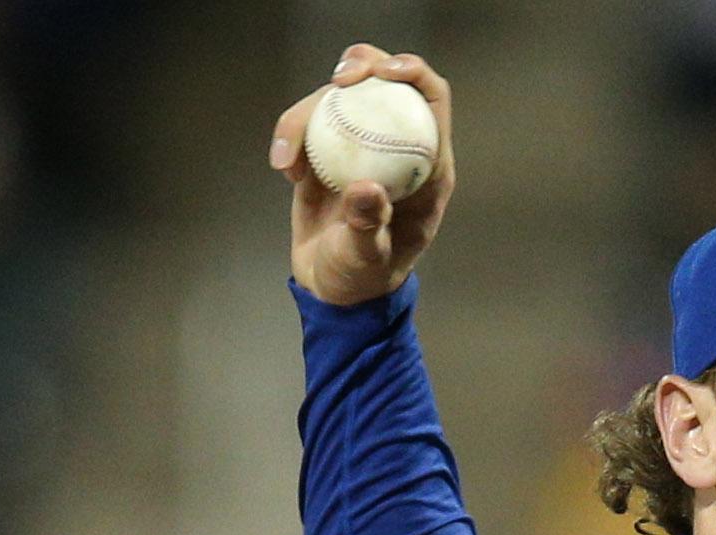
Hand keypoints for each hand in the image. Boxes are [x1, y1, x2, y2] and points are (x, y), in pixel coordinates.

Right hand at [270, 45, 454, 305]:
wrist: (332, 288)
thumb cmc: (362, 278)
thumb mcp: (366, 258)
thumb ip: (367, 225)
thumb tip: (365, 189)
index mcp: (426, 166)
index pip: (431, 101)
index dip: (413, 73)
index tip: (386, 72)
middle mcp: (396, 145)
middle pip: (384, 81)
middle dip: (362, 66)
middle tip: (339, 82)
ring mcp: (361, 144)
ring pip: (339, 96)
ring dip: (308, 113)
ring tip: (289, 164)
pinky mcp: (327, 148)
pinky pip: (307, 122)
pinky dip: (290, 136)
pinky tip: (284, 170)